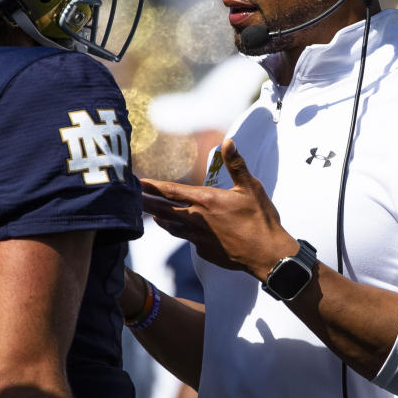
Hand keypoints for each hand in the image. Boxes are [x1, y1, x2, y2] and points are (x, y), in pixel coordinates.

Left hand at [140, 139, 298, 279]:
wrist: (266, 255)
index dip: (153, 187)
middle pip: (164, 209)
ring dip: (159, 218)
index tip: (138, 182)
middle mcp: (197, 219)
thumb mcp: (251, 188)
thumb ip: (236, 165)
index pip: (172, 192)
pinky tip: (177, 229)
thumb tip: (229, 142)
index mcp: (206, 201)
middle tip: (131, 198)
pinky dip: (179, 231)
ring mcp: (199, 237)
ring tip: (150, 213)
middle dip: (146, 203)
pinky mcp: (205, 251)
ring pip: (172, 226)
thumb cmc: (260, 220)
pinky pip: (187, 238)